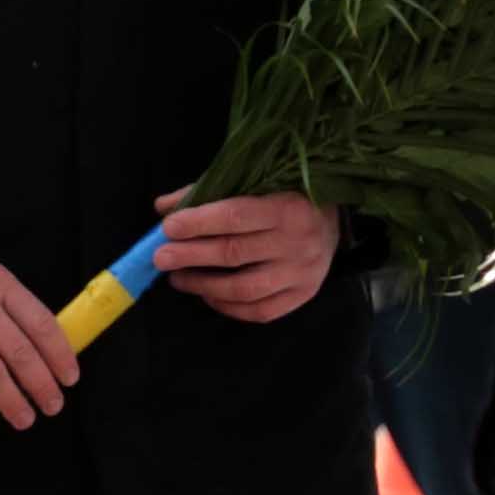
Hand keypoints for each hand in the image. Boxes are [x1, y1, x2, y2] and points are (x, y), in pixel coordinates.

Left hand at [154, 186, 337, 324]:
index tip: (168, 228)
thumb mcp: (255, 182)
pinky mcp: (304, 295)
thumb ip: (210, 191)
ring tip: (178, 279)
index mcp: (287, 206)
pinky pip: (261, 311)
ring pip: (245, 288)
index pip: (236, 216)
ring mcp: (303, 273)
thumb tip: (163, 207)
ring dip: (204, 285)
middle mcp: (298, 242)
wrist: (333, 219)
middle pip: (235, 253)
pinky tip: (208, 295)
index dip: (199, 223)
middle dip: (192, 256)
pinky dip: (228, 307)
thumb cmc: (287, 194)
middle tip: (161, 258)